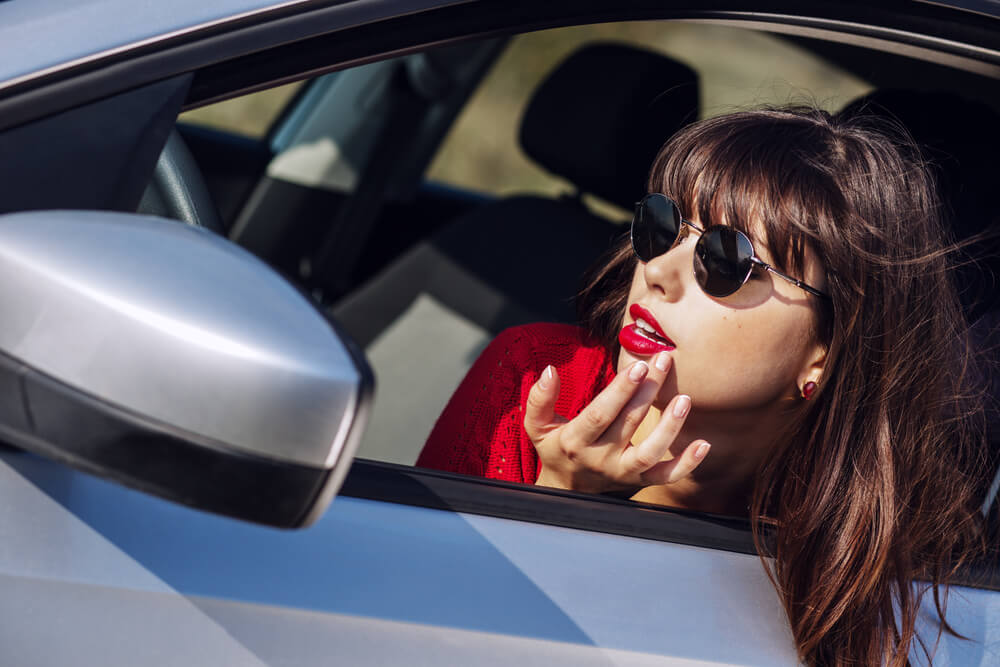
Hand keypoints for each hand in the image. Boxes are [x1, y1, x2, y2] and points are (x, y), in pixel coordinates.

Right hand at [524, 352, 710, 493]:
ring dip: (669, 427)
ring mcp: (623, 472)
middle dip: (648, 391)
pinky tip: (703, 444)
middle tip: (664, 362)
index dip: (620, 391)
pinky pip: (666, 476)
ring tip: (683, 400)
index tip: (637, 366)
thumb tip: (550, 370)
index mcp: (575, 441)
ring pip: (650, 453)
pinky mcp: (640, 482)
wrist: (568, 489)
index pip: (601, 413)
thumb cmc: (555, 448)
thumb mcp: (537, 426)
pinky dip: (686, 463)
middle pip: (628, 424)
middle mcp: (600, 458)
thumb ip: (539, 399)